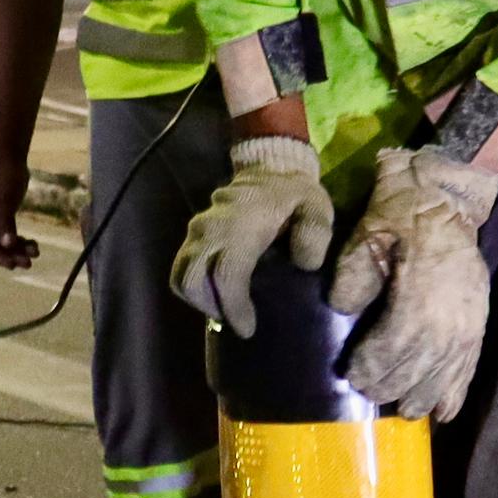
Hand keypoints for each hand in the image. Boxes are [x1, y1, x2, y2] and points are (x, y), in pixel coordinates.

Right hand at [0, 158, 39, 269]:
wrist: (10, 160)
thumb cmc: (6, 178)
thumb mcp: (6, 202)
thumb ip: (5, 224)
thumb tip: (7, 245)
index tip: (14, 265)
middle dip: (11, 256)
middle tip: (29, 263)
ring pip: (4, 242)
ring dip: (18, 249)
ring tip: (36, 252)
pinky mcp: (3, 216)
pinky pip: (9, 235)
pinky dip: (20, 241)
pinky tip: (32, 243)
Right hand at [169, 133, 334, 335]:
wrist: (270, 169)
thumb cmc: (295, 196)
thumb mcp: (316, 209)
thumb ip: (314, 234)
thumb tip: (304, 263)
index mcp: (240, 226)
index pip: (226, 275)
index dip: (234, 307)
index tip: (248, 329)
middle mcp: (210, 229)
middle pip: (191, 279)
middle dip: (210, 307)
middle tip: (234, 319)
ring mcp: (196, 230)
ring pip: (181, 276)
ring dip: (200, 299)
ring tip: (226, 309)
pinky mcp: (192, 234)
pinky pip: (182, 267)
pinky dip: (194, 286)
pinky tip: (218, 294)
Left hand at [332, 148, 497, 421]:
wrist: (447, 202)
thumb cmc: (400, 218)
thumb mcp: (366, 236)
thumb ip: (351, 276)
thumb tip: (342, 309)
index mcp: (418, 298)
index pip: (391, 349)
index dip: (370, 368)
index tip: (351, 375)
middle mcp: (447, 321)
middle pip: (416, 370)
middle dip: (389, 386)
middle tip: (368, 393)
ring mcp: (467, 326)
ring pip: (442, 377)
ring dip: (419, 397)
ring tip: (400, 407)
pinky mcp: (478, 327)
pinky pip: (467, 370)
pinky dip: (454, 394)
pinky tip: (441, 414)